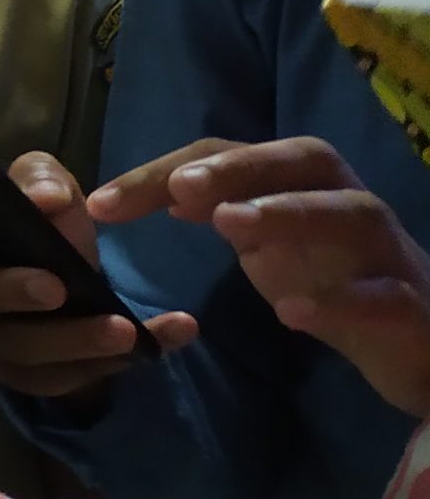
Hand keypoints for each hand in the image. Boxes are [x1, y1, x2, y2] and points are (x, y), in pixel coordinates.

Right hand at [0, 151, 196, 398]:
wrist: (75, 295)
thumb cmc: (44, 231)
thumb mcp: (46, 191)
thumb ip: (43, 181)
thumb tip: (47, 201)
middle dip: (7, 291)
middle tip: (55, 286)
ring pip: (19, 350)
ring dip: (71, 340)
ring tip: (122, 330)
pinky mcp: (31, 378)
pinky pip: (69, 378)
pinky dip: (124, 360)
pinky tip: (169, 336)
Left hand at [105, 137, 429, 419]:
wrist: (417, 342)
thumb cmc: (335, 280)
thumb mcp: (268, 242)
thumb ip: (224, 208)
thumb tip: (165, 187)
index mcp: (303, 181)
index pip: (228, 156)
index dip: (163, 172)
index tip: (99, 203)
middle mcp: (347, 199)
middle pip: (301, 159)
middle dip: (239, 167)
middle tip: (181, 186)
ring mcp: (385, 249)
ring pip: (350, 212)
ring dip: (288, 212)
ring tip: (229, 224)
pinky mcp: (410, 304)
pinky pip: (381, 296)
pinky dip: (339, 301)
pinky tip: (291, 313)